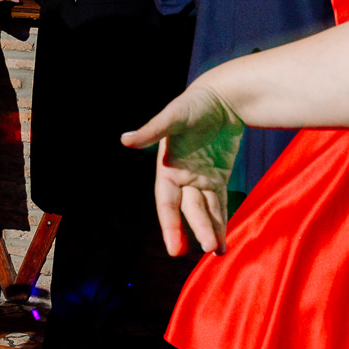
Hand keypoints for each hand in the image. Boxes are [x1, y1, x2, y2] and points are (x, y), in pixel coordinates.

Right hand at [121, 83, 244, 256]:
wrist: (221, 96)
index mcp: (167, 169)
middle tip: (209, 248)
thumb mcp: (174, 116)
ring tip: (218, 251)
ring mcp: (201, 178)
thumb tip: (125, 140)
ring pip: (206, 211)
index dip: (170, 227)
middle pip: (191, 210)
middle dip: (199, 229)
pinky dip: (221, 220)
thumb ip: (152, 131)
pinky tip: (223, 239)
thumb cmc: (194, 104)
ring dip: (211, 230)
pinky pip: (219, 203)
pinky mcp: (218, 176)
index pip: (167, 205)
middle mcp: (182, 178)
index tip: (174, 249)